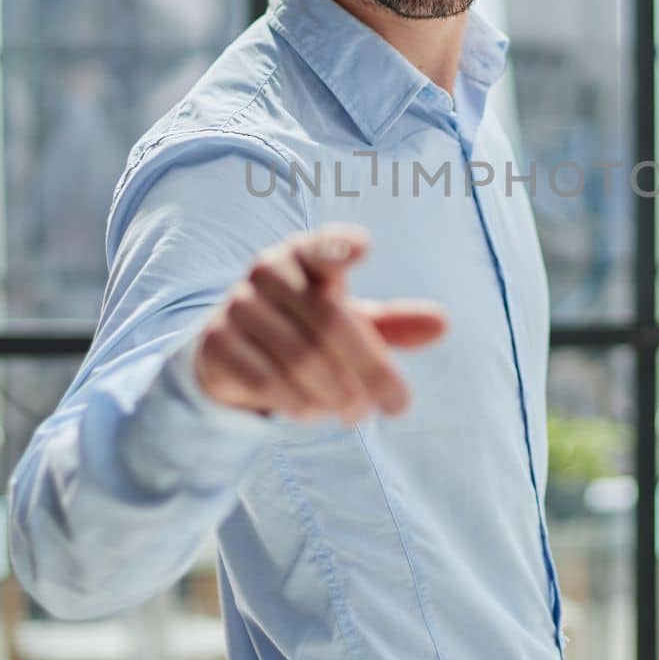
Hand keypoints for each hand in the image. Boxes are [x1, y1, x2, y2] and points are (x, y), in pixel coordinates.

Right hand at [193, 223, 447, 423]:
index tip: (363, 248)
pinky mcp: (216, 341)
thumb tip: (442, 324)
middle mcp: (268, 271)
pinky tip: (312, 412)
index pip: (322, 246)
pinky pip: (266, 379)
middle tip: (399, 405)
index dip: (339, 247)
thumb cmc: (305, 327)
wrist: (232, 353)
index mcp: (306, 255)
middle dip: (371, 370)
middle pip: (330, 323)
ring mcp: (238, 304)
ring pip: (300, 358)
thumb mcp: (351, 324)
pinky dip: (298, 403)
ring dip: (337, 394)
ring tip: (355, 413)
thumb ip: (394, 324)